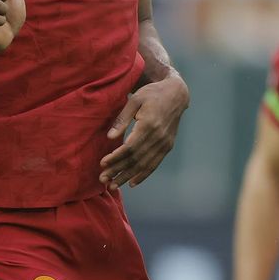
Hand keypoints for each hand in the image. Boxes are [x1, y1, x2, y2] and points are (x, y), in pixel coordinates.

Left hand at [100, 73, 189, 187]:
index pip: (129, 147)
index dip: (116, 158)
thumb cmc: (152, 94)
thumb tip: (110, 137)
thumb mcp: (135, 100)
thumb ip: (122, 119)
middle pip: (135, 159)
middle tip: (103, 179)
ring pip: (144, 165)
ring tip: (114, 185)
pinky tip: (132, 182)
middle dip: (118, 170)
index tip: (102, 164)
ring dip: (128, 176)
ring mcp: (165, 143)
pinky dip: (143, 175)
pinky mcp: (167, 146)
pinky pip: (154, 164)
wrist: (176, 94)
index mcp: (149, 124)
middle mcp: (158, 137)